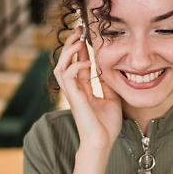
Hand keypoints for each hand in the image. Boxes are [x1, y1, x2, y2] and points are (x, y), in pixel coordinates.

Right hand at [54, 27, 122, 150]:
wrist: (103, 143)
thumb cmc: (106, 125)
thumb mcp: (111, 98)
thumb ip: (107, 84)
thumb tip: (108, 69)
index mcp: (83, 88)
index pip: (78, 63)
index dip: (81, 49)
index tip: (87, 35)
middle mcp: (75, 89)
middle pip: (65, 61)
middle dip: (71, 44)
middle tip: (79, 30)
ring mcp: (72, 93)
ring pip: (61, 66)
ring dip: (68, 52)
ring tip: (78, 40)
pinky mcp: (74, 98)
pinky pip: (67, 76)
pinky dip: (74, 66)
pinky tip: (86, 63)